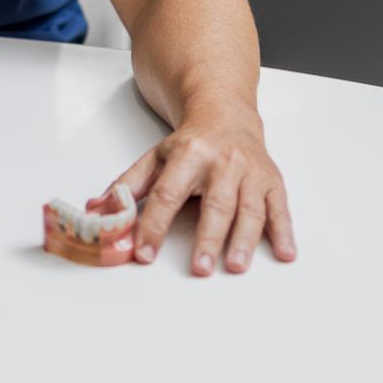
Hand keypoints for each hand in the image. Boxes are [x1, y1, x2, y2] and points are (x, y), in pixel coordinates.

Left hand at [108, 105, 296, 275]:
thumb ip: (128, 186)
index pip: (168, 193)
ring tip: (235, 265)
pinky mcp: (272, 181)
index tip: (144, 253)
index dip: (154, 225)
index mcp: (188, 155)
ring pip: (249, 207)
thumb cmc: (191, 143)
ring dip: (244, 239)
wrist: (227, 113)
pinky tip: (286, 253)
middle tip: (199, 268)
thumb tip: (97, 210)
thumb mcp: (155, 157)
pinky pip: (279, 208)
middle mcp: (222, 162)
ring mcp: (250, 172)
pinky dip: (284, 232)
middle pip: (215, 203)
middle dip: (207, 238)